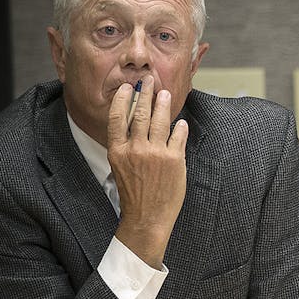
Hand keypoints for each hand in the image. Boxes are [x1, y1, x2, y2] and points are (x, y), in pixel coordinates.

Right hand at [107, 76, 188, 266]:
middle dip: (145, 93)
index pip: (117, 117)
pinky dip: (180, 127)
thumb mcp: (121, 168)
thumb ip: (126, 146)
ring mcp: (156, 153)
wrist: (147, 218)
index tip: (127, 87)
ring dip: (163, 104)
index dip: (122, 99)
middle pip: (140, 113)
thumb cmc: (134, 195)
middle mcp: (135, 149)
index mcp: (118, 150)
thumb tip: (134, 125)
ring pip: (160, 120)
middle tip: (149, 80)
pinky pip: (178, 136)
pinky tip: (181, 122)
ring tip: (165, 94)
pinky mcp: (174, 160)